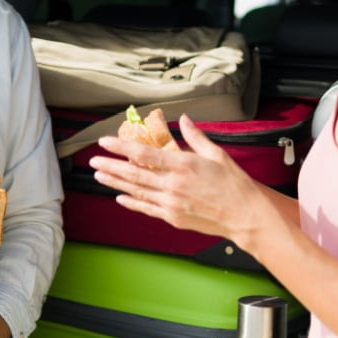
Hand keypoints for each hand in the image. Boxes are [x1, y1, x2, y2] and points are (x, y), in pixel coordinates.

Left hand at [89, 114, 265, 239]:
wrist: (244, 214)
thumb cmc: (233, 184)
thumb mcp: (216, 154)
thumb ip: (195, 137)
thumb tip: (183, 120)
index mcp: (182, 165)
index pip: (144, 153)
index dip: (121, 147)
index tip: (105, 142)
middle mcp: (172, 184)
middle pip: (134, 174)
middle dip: (111, 166)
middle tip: (94, 160)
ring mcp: (171, 203)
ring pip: (136, 191)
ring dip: (115, 183)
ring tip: (99, 176)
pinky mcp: (173, 217)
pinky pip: (146, 208)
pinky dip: (131, 203)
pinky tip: (120, 198)